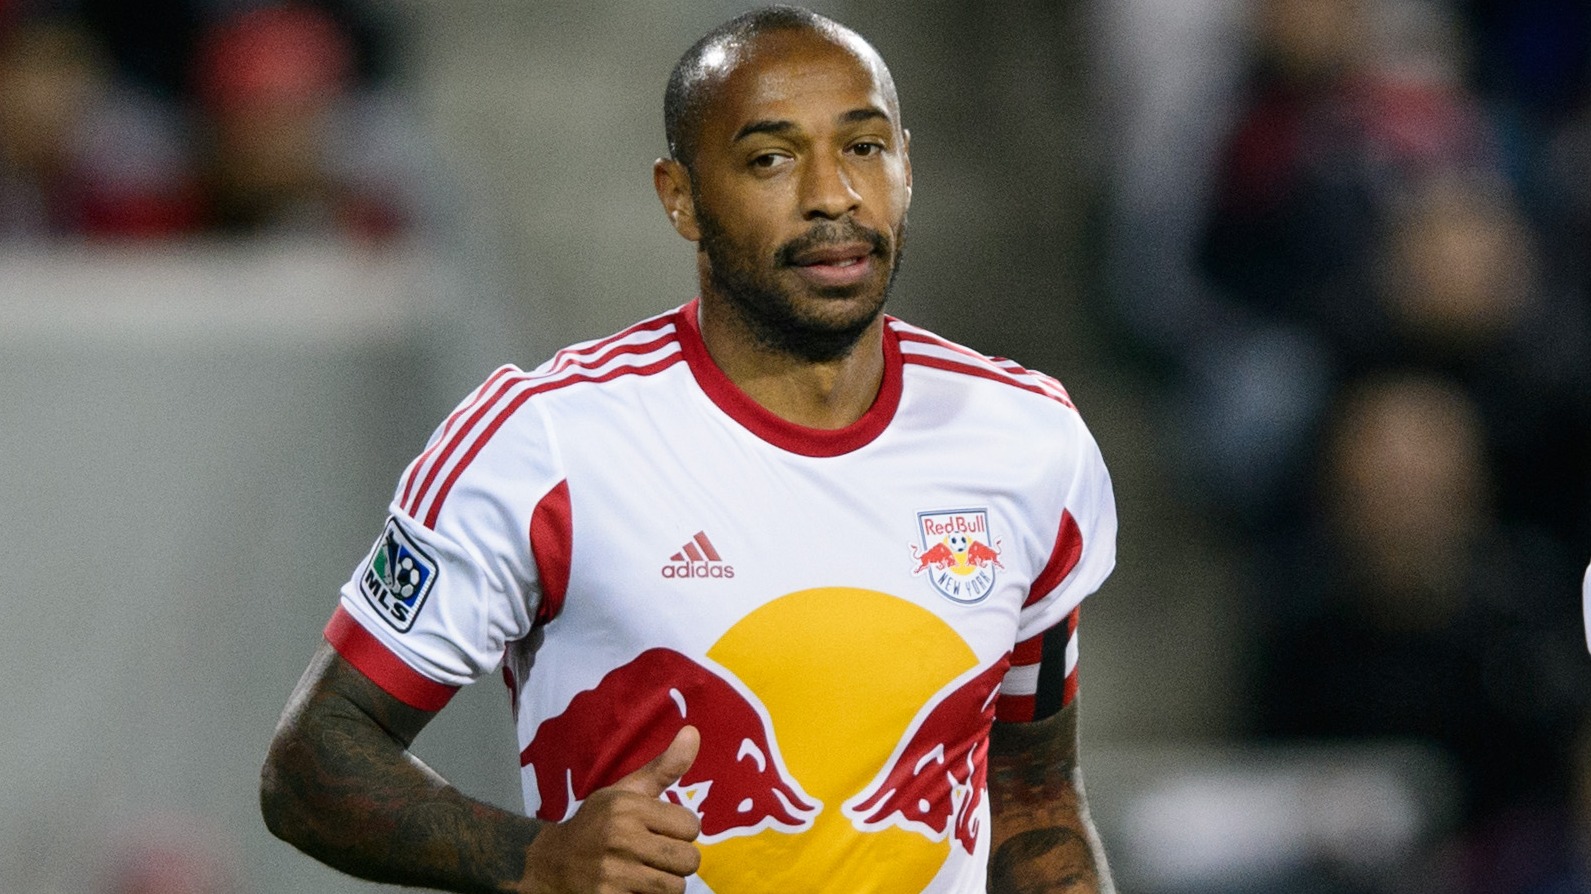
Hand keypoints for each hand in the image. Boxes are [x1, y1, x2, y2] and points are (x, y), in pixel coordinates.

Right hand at [520, 725, 702, 893]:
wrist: (549, 864)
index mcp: (627, 807)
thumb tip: (694, 732)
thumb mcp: (625, 792)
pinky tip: (632, 888)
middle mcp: (620, 838)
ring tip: (647, 873)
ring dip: (666, 884)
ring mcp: (613, 873)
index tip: (663, 831)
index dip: (682, 831)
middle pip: (688, 860)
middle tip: (658, 856)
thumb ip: (664, 768)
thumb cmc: (596, 824)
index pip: (691, 826)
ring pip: (675, 888)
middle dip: (678, 861)